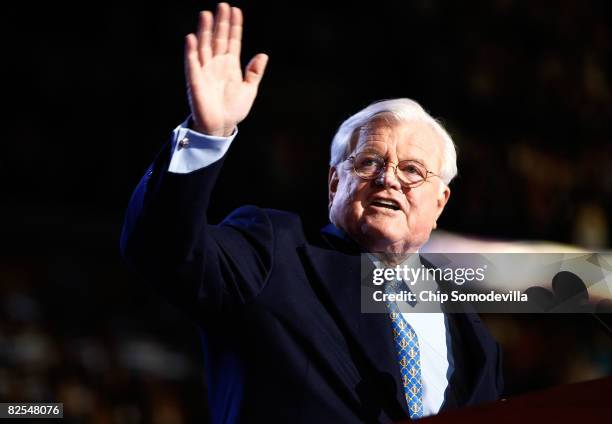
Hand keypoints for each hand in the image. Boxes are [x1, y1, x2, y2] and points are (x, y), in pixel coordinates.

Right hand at [185, 3, 267, 135]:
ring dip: (205, 31)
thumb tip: (263, 55)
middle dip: (220, 22)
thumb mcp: (249, 90)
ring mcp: (205, 71)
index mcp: (230, 65)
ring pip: (204, 46)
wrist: (221, 127)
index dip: (234, 26)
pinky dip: (191, 51)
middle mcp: (217, 64)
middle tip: (222, 5)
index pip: (232, 41)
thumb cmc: (234, 110)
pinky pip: (192, 63)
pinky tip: (192, 37)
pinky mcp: (195, 80)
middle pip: (218, 39)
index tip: (236, 10)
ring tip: (206, 14)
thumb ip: (254, 73)